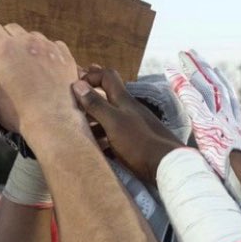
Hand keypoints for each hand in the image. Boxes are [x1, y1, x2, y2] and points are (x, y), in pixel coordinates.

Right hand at [0, 23, 81, 140]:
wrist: (53, 120)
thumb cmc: (19, 112)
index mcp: (5, 49)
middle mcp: (27, 41)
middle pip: (12, 28)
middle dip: (8, 39)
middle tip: (9, 58)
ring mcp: (48, 46)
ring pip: (34, 35)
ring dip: (29, 45)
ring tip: (30, 63)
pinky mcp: (64, 54)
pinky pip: (54, 45)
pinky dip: (49, 52)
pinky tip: (48, 67)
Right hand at [72, 67, 181, 183]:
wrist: (166, 166)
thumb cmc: (138, 142)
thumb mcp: (113, 122)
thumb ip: (96, 104)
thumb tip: (77, 83)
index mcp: (123, 100)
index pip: (108, 76)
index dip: (92, 75)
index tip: (76, 84)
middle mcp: (128, 109)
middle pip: (107, 96)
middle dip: (90, 96)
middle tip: (73, 99)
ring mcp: (132, 126)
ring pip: (108, 117)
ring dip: (93, 119)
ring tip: (77, 127)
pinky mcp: (134, 142)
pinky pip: (113, 135)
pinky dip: (102, 137)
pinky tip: (93, 146)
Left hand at [166, 49, 240, 213]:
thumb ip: (239, 176)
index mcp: (238, 134)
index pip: (227, 105)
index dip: (220, 88)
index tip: (214, 75)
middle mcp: (231, 122)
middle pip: (216, 89)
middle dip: (206, 70)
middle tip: (194, 54)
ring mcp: (221, 121)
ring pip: (205, 87)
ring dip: (194, 69)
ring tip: (183, 53)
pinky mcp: (209, 125)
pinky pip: (191, 100)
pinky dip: (180, 84)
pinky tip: (170, 72)